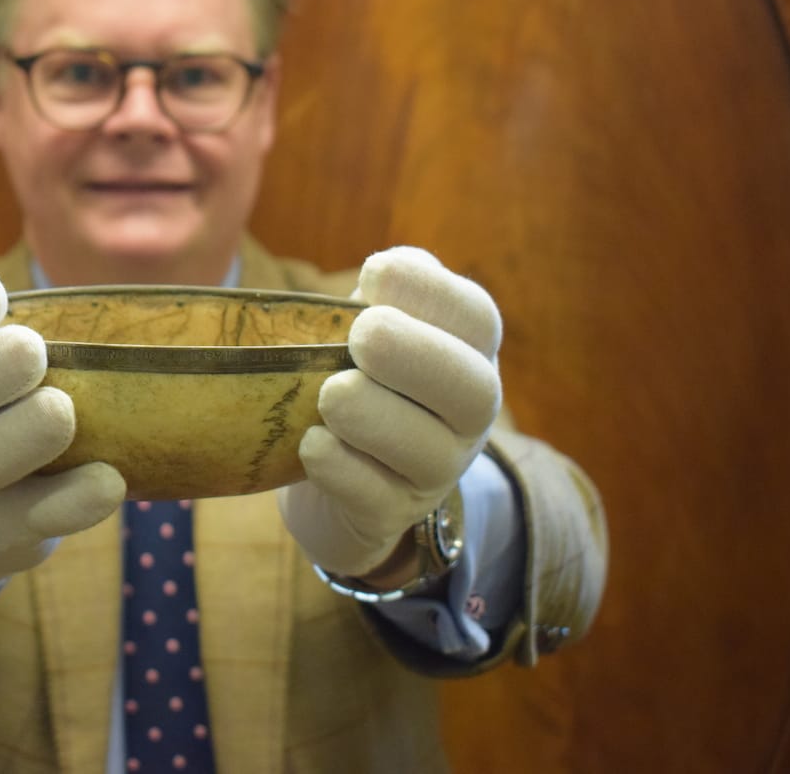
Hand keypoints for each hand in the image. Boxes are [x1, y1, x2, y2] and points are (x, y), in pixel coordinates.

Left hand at [278, 247, 501, 578]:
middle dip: (417, 356)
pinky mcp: (387, 517)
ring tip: (330, 395)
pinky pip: (377, 499)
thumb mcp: (374, 330)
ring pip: (428, 452)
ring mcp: (432, 473)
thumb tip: (386, 272)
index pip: (476, 320)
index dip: (433, 293)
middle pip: (472, 391)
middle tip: (362, 336)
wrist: (338, 481)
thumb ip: (384, 296)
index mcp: (464, 354)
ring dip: (376, 415)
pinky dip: (343, 468)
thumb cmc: (360, 380)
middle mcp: (463, 417)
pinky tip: (313, 445)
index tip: (375, 274)